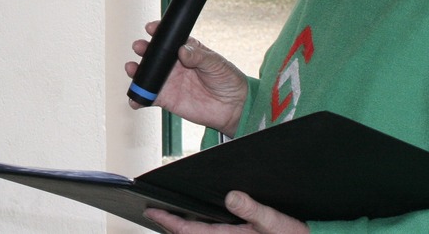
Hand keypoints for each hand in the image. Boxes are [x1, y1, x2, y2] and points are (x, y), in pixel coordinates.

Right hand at [126, 30, 247, 136]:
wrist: (233, 107)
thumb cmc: (227, 80)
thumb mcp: (216, 63)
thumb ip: (198, 56)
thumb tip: (182, 50)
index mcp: (184, 50)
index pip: (168, 38)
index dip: (158, 31)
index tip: (152, 28)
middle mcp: (173, 64)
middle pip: (152, 54)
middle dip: (143, 49)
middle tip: (141, 47)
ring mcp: (168, 81)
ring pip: (146, 74)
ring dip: (136, 71)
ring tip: (132, 69)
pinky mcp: (166, 98)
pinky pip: (148, 97)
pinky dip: (138, 98)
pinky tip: (135, 98)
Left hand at [144, 191, 308, 233]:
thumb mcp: (277, 223)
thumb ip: (254, 210)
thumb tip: (232, 197)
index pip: (191, 231)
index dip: (169, 221)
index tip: (151, 211)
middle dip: (173, 226)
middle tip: (155, 214)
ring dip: (186, 229)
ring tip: (171, 218)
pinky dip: (201, 231)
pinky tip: (203, 223)